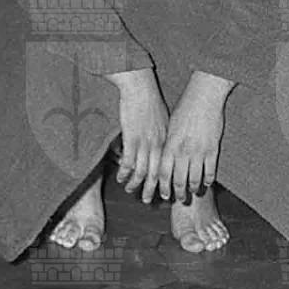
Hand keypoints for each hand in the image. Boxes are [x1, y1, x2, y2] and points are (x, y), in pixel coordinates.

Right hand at [107, 67, 166, 201]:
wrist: (140, 87)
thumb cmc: (149, 100)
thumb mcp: (162, 119)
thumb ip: (161, 135)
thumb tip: (160, 145)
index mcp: (166, 142)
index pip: (167, 169)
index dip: (165, 183)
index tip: (163, 194)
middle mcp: (158, 146)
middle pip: (156, 175)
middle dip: (152, 190)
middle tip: (148, 201)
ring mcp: (145, 143)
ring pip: (142, 172)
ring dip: (136, 184)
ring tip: (130, 190)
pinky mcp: (131, 138)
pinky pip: (129, 162)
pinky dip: (124, 173)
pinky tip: (120, 177)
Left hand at [155, 74, 229, 201]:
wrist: (203, 96)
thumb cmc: (185, 108)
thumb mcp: (170, 125)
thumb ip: (167, 143)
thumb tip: (162, 158)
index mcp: (170, 144)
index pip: (163, 172)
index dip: (163, 186)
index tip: (163, 195)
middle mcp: (183, 150)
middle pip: (178, 180)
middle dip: (178, 193)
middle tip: (179, 200)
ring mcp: (199, 152)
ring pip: (194, 179)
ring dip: (193, 190)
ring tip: (192, 194)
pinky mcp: (213, 150)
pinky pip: (210, 172)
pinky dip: (207, 181)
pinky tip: (206, 183)